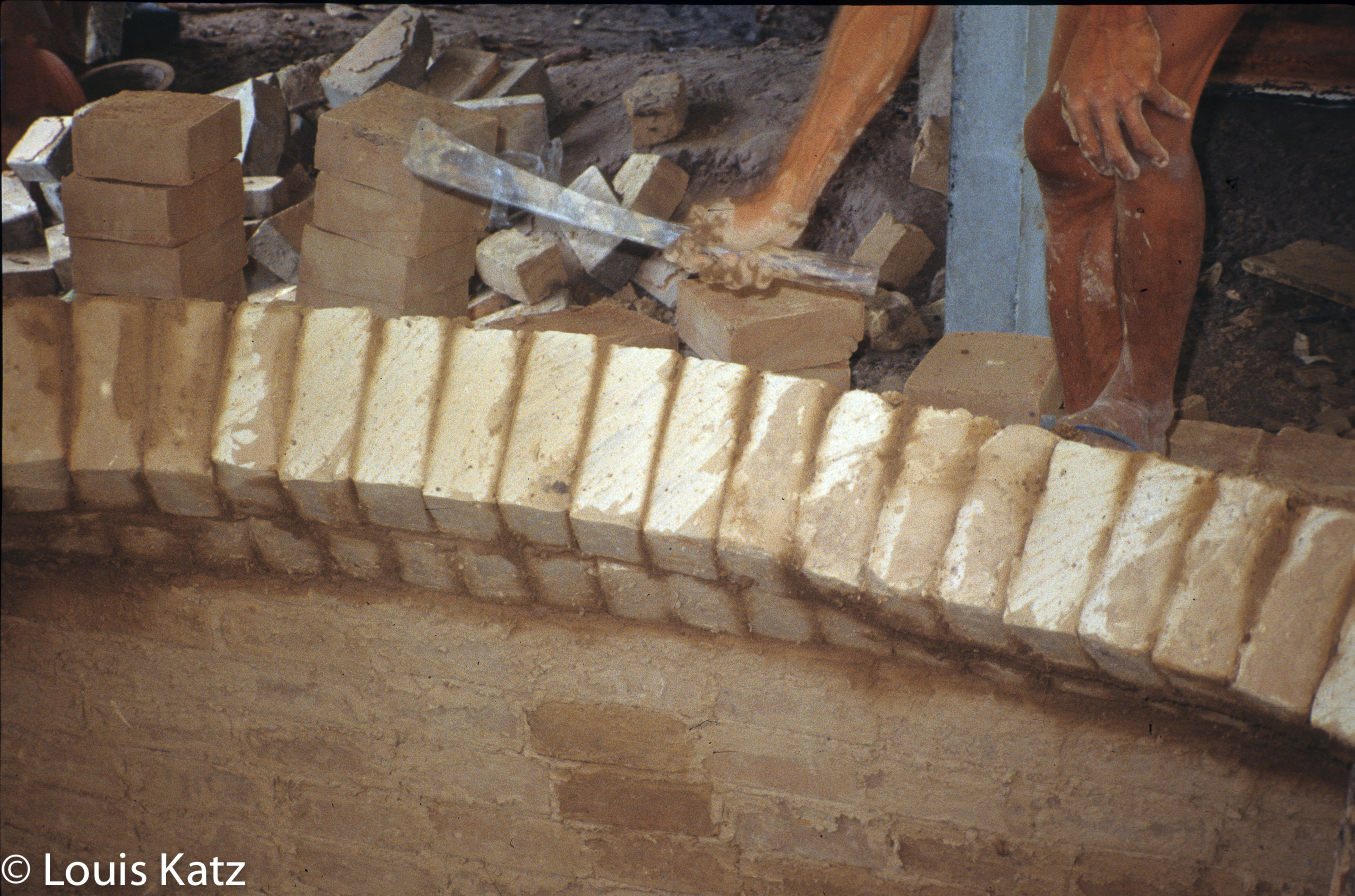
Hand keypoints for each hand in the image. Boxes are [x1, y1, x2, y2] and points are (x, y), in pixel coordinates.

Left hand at [1053, 7, 1191, 178]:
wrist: (1109, 19)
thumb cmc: (1087, 48)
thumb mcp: (1067, 80)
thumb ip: (1071, 109)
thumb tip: (1077, 136)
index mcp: (1079, 106)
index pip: (1088, 145)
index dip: (1098, 162)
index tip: (1107, 171)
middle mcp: (1100, 105)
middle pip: (1114, 147)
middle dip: (1125, 167)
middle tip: (1133, 177)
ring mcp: (1123, 94)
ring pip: (1140, 134)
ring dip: (1152, 152)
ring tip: (1162, 161)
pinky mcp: (1145, 80)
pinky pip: (1163, 102)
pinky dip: (1176, 109)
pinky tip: (1185, 116)